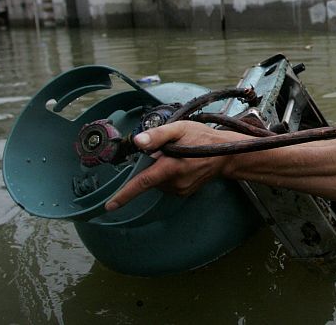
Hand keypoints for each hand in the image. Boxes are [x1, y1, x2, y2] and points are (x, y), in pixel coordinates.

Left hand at [104, 121, 243, 210]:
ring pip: (158, 181)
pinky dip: (168, 175)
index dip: (124, 195)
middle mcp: (174, 183)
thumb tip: (137, 142)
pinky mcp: (184, 193)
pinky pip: (167, 184)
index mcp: (170, 167)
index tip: (110, 206)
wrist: (226, 154)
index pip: (142, 183)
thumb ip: (157, 135)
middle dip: (152, 165)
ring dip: (161, 170)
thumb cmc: (203, 138)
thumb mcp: (180, 129)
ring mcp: (180, 190)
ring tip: (178, 156)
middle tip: (169, 150)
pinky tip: (182, 164)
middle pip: (149, 177)